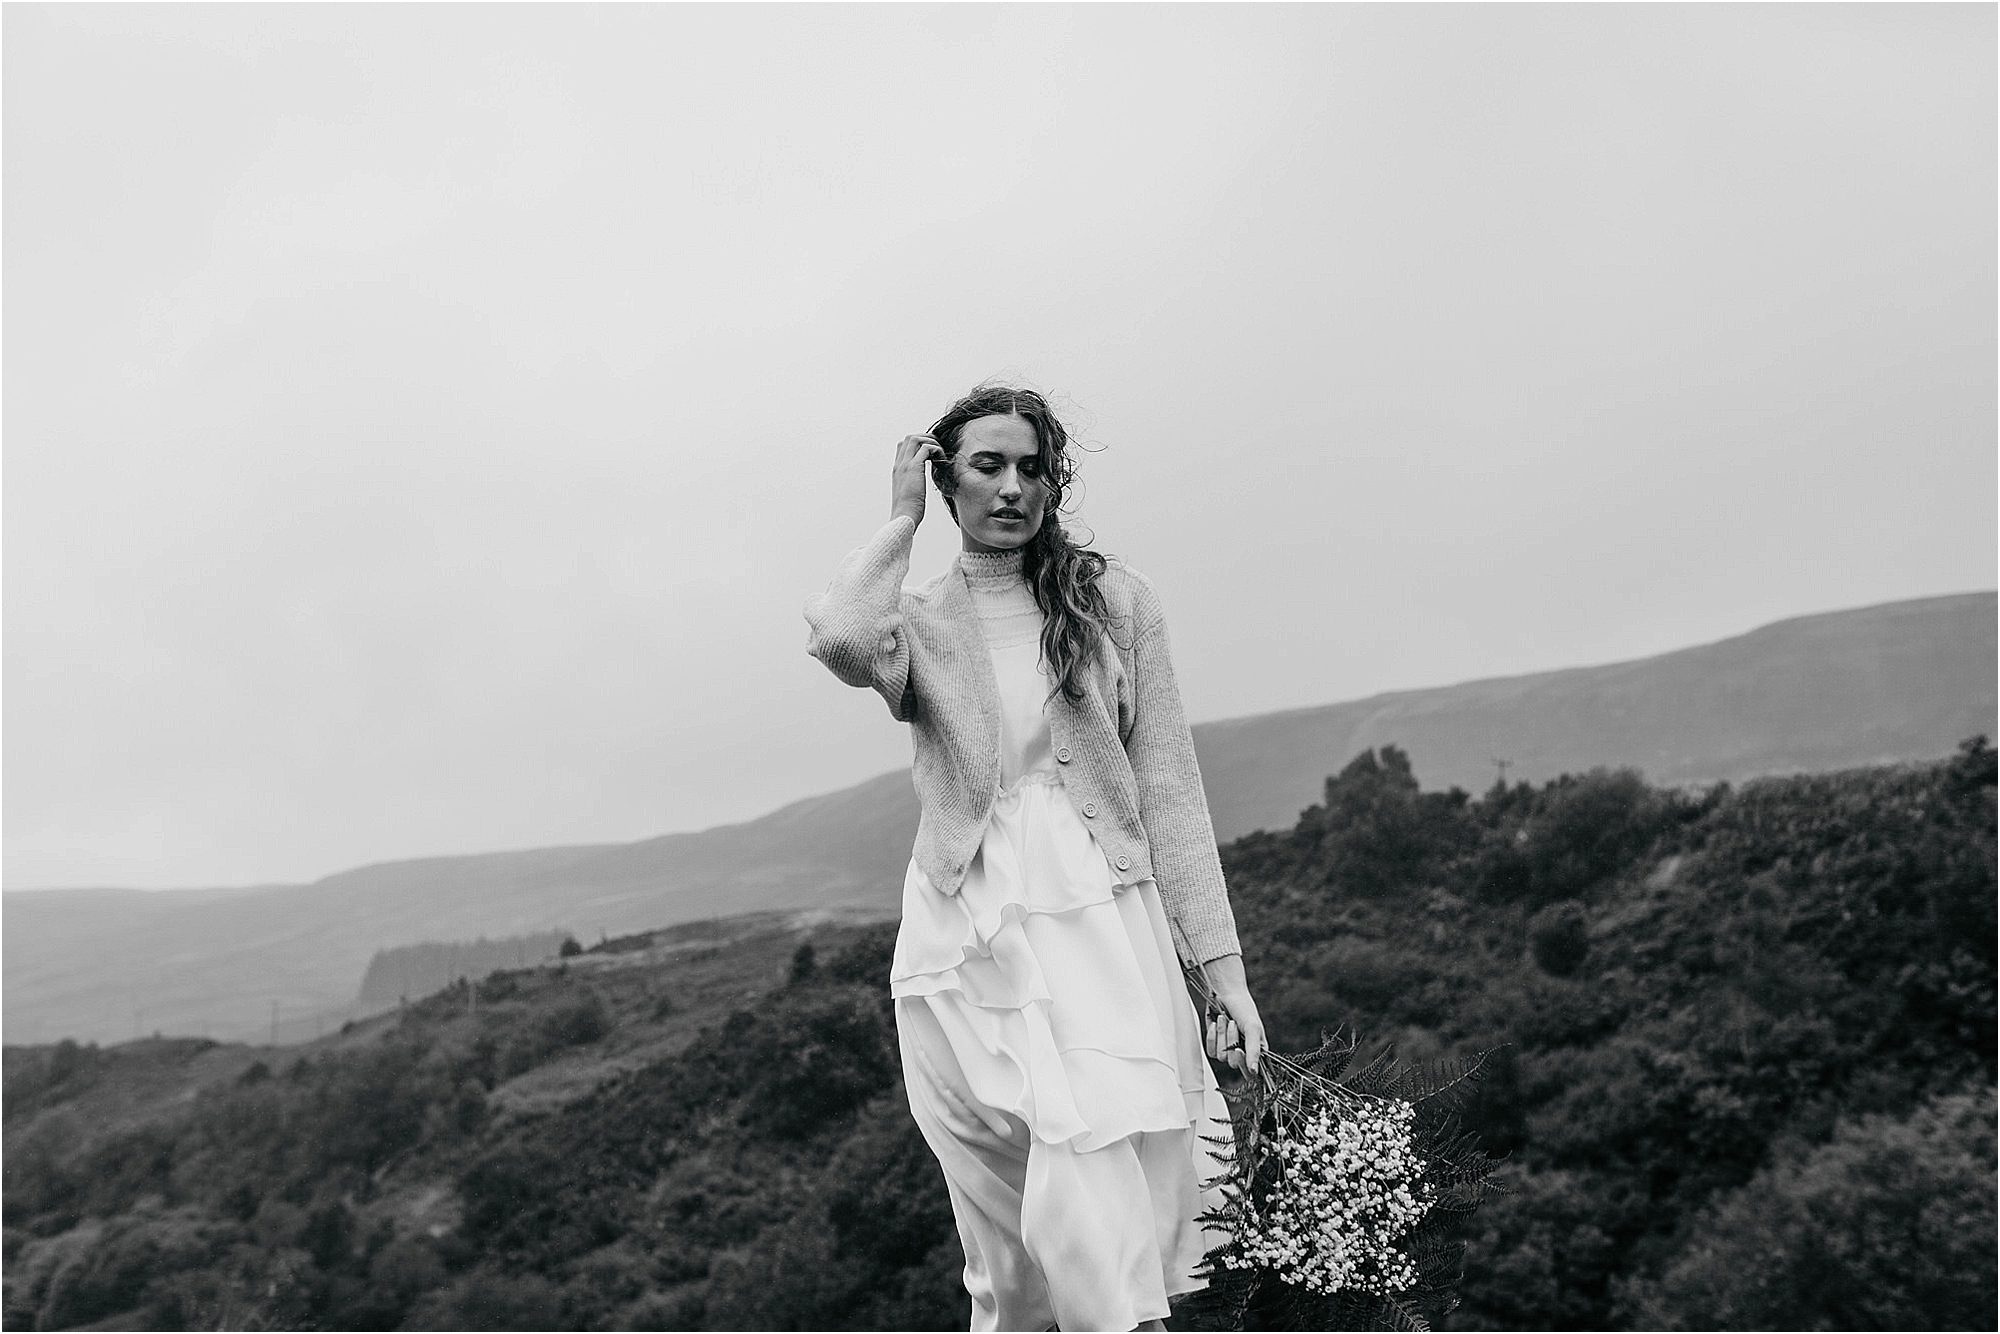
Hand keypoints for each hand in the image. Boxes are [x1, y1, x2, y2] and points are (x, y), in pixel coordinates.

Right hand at [891, 433, 942, 524]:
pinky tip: (942, 461)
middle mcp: (899, 465)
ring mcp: (904, 465)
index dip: (918, 444)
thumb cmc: (908, 512)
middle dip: (926, 438)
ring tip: (940, 453)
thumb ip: (912, 485)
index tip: (931, 452)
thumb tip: (919, 486)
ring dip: (931, 441)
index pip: (903, 446)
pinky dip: (936, 449)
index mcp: (897, 471)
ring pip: (915, 438)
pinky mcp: (913, 468)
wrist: (903, 519)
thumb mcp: (909, 494)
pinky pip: (926, 448)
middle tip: (938, 449)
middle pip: (909, 437)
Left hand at [1201, 952, 1265, 1082]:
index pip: (1252, 1071)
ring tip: (1226, 1019)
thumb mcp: (1253, 1028)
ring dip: (1222, 1035)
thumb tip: (1254, 1071)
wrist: (1224, 993)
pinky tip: (1216, 1022)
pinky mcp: (1214, 1044)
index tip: (1240, 1050)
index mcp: (1255, 1051)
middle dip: (1232, 1042)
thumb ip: (1254, 1050)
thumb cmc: (1243, 1008)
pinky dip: (1212, 1035)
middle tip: (1234, 1026)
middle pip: (1234, 1064)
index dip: (1245, 1066)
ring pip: (1221, 1056)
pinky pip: (1210, 1050)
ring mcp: (1227, 1049)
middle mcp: (1242, 1053)